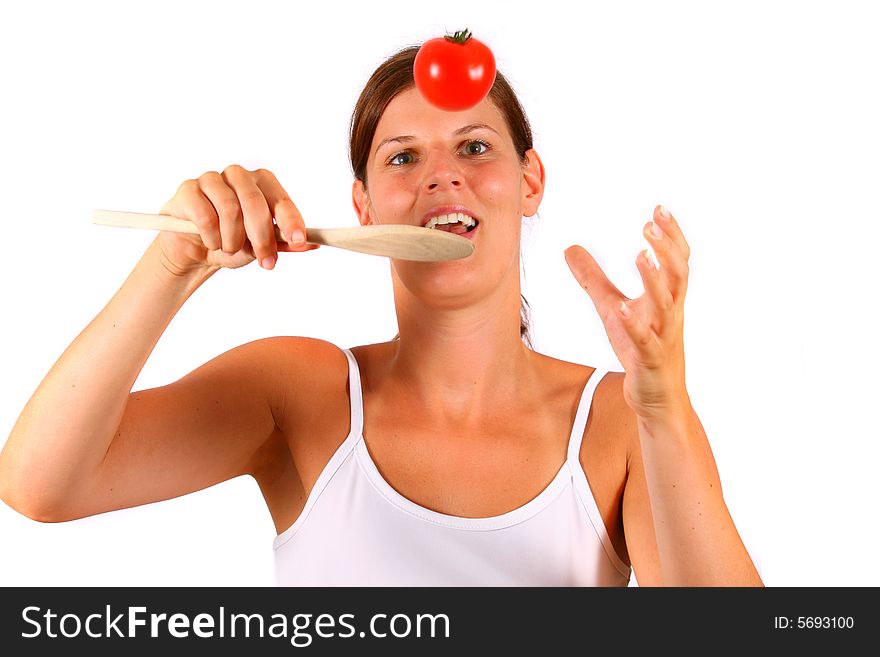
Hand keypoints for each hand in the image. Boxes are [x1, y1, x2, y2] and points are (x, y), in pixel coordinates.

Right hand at [157, 165, 318, 275]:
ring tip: (230, 249)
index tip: (299, 240)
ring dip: (233, 240)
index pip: (280, 200)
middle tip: (265, 261)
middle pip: (255, 204)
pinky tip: (210, 243)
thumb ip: (283, 243)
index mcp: (262, 183)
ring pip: (230, 209)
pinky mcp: (188, 189)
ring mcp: (212, 179)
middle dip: (262, 237)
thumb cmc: (231, 242)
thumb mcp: (260, 247)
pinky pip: (205, 216)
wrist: (194, 250)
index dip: (291, 220)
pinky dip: (211, 238)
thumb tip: (311, 244)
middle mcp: (238, 175)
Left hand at [565, 205, 690, 419]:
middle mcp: (670, 314)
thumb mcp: (612, 307)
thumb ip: (593, 279)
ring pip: (666, 306)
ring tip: (640, 256)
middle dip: (667, 248)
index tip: (659, 209)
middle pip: (678, 275)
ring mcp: (662, 337)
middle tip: (651, 223)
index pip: (677, 261)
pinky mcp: (649, 361)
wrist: (658, 398)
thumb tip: (569, 248)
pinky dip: (635, 325)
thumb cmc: (639, 349)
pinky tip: (622, 309)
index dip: (671, 236)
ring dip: (654, 280)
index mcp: (667, 298)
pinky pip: (645, 341)